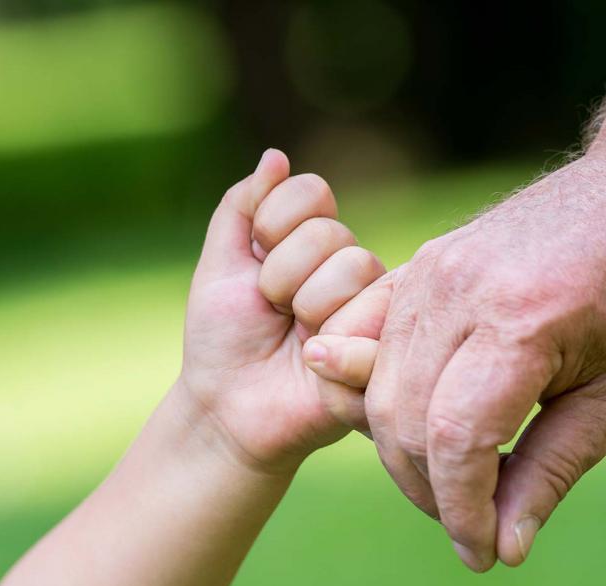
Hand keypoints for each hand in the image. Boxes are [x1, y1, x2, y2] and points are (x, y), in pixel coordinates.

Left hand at [179, 149, 385, 473]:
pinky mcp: (387, 345)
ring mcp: (372, 305)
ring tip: (298, 341)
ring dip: (307, 310)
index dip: (271, 228)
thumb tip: (275, 156)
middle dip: (280, 277)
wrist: (226, 409)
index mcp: (312, 241)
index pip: (311, 192)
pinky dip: (333, 342)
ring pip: (354, 268)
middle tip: (272, 313)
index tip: (251, 269)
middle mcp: (349, 267)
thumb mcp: (218, 267)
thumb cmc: (223, 341)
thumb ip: (240, 208)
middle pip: (329, 233)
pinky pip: (375, 315)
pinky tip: (317, 363)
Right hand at [304, 154, 605, 569]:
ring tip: (455, 484)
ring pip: (379, 391)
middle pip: (403, 419)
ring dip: (405, 453)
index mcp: (523, 318)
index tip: (482, 553)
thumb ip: (551, 471)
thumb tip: (503, 548)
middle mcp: (460, 288)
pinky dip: (389, 401)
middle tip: (473, 526)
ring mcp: (429, 271)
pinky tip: (422, 431)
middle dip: (430, 490)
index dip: (462, 509)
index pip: (457, 438)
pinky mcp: (418, 267)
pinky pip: (374, 348)